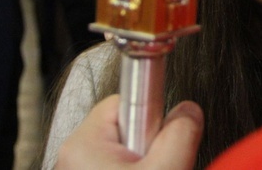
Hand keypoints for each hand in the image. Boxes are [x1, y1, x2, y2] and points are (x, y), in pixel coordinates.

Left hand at [56, 95, 203, 169]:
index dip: (151, 115)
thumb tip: (188, 110)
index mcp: (83, 144)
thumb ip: (181, 133)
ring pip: (123, 150)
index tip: (158, 136)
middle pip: (126, 124)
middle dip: (147, 144)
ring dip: (142, 163)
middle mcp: (73, 157)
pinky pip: (115, 165)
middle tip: (155, 168)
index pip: (125, 98)